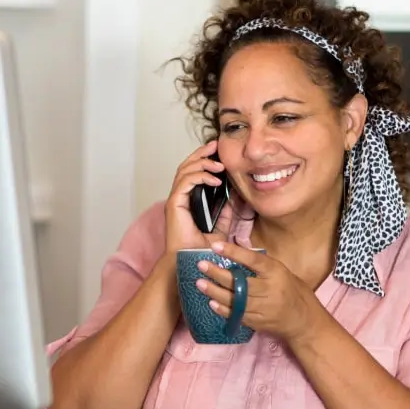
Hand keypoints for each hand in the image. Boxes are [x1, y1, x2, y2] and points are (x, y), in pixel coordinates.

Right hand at [164, 140, 236, 254]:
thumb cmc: (201, 251)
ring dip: (202, 163)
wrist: (192, 264)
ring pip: (184, 170)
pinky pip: (185, 182)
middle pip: (186, 166)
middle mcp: (179, 197)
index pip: (192, 172)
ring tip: (219, 164)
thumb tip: (235, 197)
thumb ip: (226, 213)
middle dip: (201, 153)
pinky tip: (215, 180)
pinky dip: (200, 176)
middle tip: (215, 145)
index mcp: (187, 201)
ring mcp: (175, 200)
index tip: (217, 152)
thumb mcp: (220, 228)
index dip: (203, 159)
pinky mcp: (174, 204)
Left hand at [194, 241, 321, 342]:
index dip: (233, 252)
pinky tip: (211, 302)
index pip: (253, 260)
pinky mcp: (257, 322)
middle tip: (201, 265)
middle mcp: (270, 290)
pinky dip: (223, 309)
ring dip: (215, 292)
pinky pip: (236, 315)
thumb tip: (236, 251)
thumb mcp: (281, 271)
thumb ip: (260, 265)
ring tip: (200, 283)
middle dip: (217, 273)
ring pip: (235, 300)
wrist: (303, 321)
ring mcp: (263, 308)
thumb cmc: (292, 290)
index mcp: (276, 273)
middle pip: (239, 282)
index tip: (215, 246)